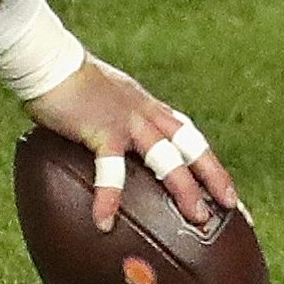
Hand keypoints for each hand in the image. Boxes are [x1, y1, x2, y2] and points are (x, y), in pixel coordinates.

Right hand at [28, 57, 236, 229]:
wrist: (49, 61)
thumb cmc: (72, 85)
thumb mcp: (108, 105)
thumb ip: (119, 128)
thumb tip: (120, 158)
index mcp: (150, 110)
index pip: (191, 140)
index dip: (212, 168)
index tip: (229, 196)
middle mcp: (147, 114)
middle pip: (193, 148)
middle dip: (216, 178)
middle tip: (234, 209)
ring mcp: (128, 122)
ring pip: (168, 158)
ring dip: (185, 189)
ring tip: (198, 218)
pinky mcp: (102, 130)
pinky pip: (111, 169)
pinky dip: (108, 198)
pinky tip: (104, 222)